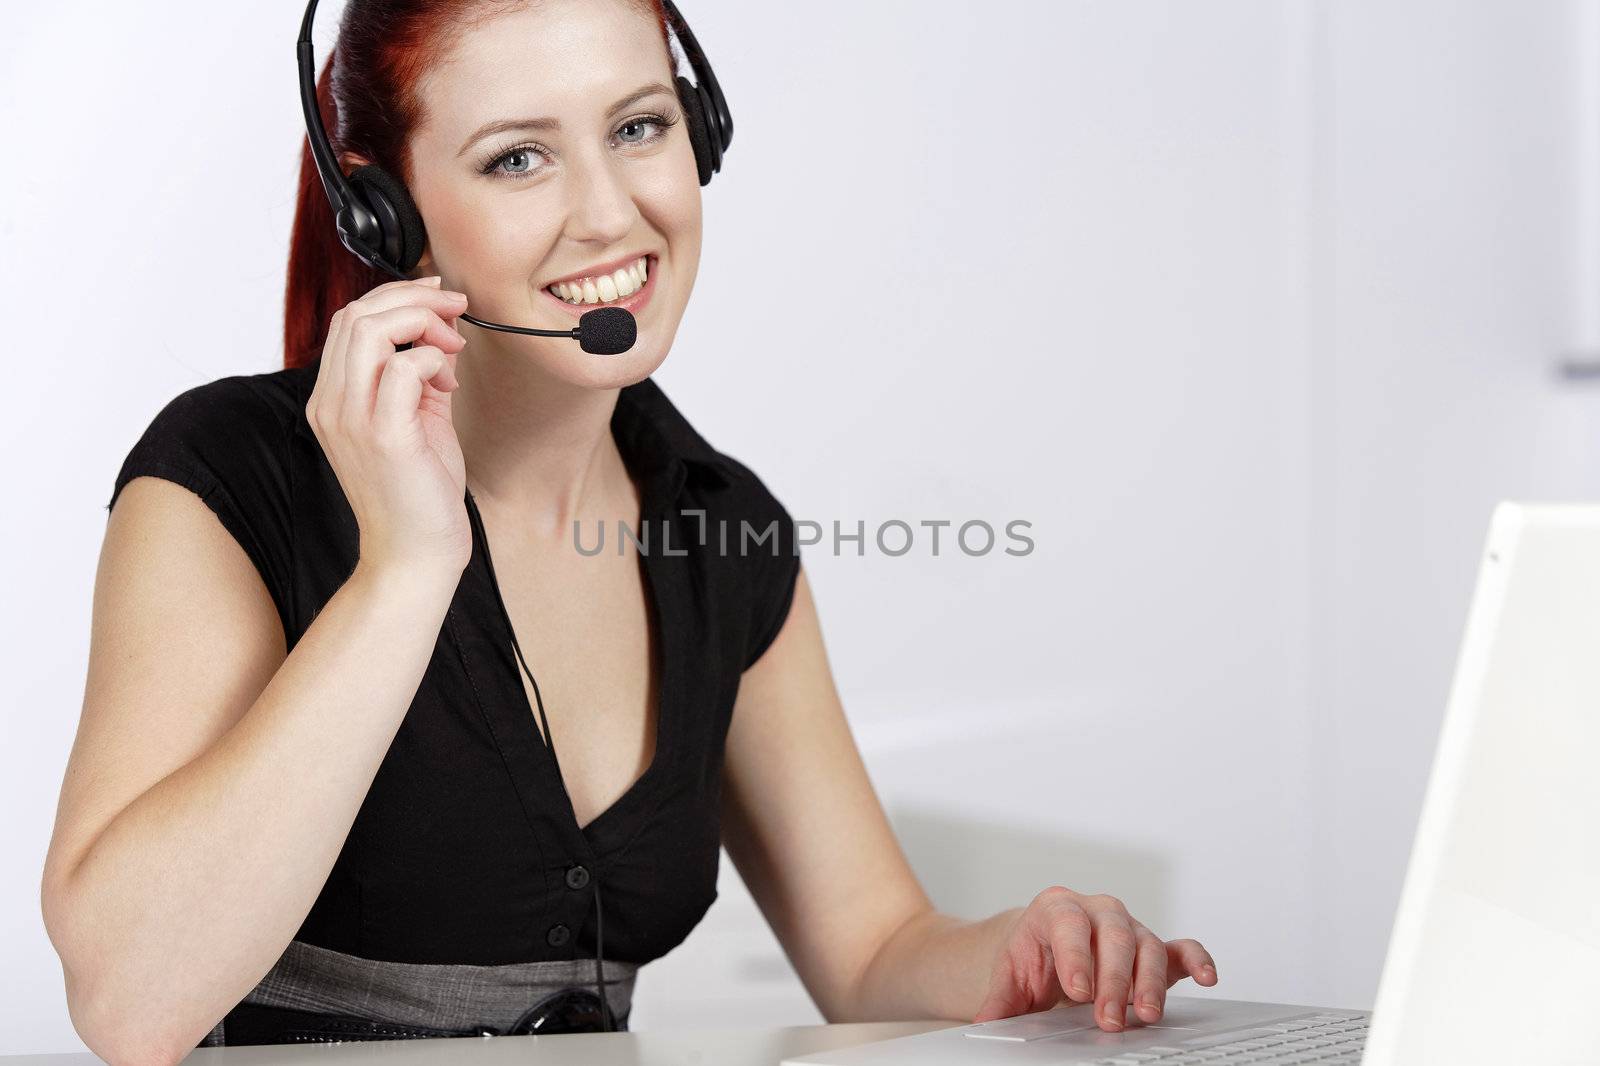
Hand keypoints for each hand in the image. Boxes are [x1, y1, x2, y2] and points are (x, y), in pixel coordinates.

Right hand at [306, 275, 473, 577]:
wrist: (414, 555)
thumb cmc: (420, 493)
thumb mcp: (418, 419)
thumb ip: (422, 374)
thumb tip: (440, 331)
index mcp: (333, 399)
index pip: (349, 321)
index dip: (397, 297)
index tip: (441, 302)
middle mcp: (331, 405)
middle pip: (355, 314)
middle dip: (413, 297)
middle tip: (455, 310)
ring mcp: (351, 420)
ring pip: (370, 329)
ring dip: (422, 321)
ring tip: (452, 345)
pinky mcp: (384, 436)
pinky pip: (403, 367)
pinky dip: (432, 359)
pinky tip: (448, 384)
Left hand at [973, 886, 1216, 1031]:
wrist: (1046, 943)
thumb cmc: (1032, 957)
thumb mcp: (1010, 976)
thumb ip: (1000, 1001)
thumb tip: (988, 1025)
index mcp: (1056, 909)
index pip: (1068, 923)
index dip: (1076, 954)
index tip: (1078, 989)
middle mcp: (1097, 912)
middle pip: (1113, 935)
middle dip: (1114, 978)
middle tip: (1109, 1018)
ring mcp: (1128, 928)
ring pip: (1146, 945)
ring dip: (1148, 982)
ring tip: (1145, 1015)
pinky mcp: (1154, 948)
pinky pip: (1180, 948)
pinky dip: (1195, 959)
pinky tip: (1207, 977)